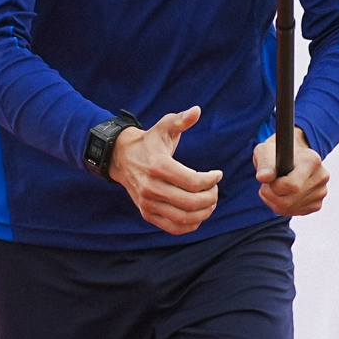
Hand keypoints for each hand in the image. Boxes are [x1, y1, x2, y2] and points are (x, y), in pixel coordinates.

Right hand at [110, 106, 221, 235]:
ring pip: (184, 218)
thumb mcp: (164, 127)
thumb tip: (197, 111)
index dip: (212, 180)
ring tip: (210, 202)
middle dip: (211, 197)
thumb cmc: (150, 142)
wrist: (121, 157)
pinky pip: (173, 228)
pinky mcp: (146, 213)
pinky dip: (190, 225)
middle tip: (215, 189)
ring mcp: (147, 202)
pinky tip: (197, 214)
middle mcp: (150, 187)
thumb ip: (181, 120)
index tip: (217, 174)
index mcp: (158, 166)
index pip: (194, 182)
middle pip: (192, 203)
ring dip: (204, 212)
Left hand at [254, 127, 328, 215]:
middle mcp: (321, 176)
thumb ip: (264, 164)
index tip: (268, 179)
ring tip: (273, 187)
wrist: (289, 158)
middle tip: (266, 185)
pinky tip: (281, 194)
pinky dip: (281, 207)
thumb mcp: (265, 152)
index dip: (274, 186)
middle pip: (289, 200)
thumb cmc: (275, 154)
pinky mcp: (317, 204)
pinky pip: (293, 212)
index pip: (292, 185)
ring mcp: (321, 191)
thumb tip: (264, 177)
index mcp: (312, 160)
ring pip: (289, 208)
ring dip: (273, 200)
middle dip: (271, 195)